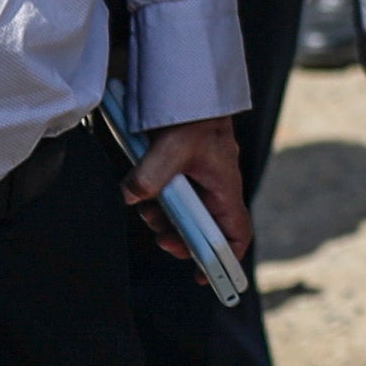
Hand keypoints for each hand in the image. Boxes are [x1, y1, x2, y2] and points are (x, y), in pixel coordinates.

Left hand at [127, 117, 247, 262]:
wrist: (189, 88)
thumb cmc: (193, 115)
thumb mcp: (172, 147)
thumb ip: (151, 176)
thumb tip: (130, 196)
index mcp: (225, 187)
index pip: (235, 233)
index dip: (223, 259)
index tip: (204, 276)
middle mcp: (216, 187)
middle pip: (205, 229)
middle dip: (181, 238)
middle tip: (161, 239)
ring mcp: (200, 180)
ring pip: (185, 214)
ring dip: (164, 218)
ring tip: (147, 207)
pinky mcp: (184, 171)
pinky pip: (173, 196)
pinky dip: (158, 200)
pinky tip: (144, 192)